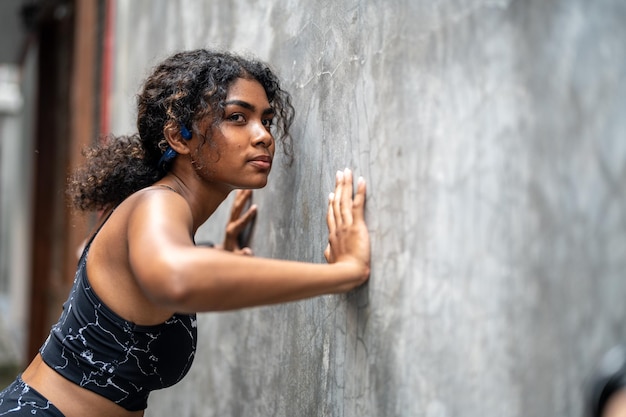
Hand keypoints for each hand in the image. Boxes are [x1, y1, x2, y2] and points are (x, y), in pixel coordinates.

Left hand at [221, 189, 256, 254]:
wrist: (224, 255)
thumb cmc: (232, 256)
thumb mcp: (236, 257)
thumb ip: (242, 255)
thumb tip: (249, 252)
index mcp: (232, 233)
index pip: (241, 222)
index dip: (248, 215)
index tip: (255, 207)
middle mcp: (230, 225)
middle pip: (236, 210)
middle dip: (243, 200)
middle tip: (249, 190)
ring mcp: (230, 222)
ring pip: (235, 207)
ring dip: (241, 196)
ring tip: (247, 187)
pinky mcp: (231, 220)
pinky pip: (235, 207)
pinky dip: (238, 199)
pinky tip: (241, 191)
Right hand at [324, 168, 369, 283]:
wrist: (346, 274)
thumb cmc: (341, 271)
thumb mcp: (331, 261)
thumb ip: (329, 253)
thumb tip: (328, 250)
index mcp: (333, 235)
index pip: (331, 215)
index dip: (331, 203)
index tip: (331, 194)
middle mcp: (338, 227)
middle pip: (337, 202)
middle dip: (338, 187)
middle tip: (339, 174)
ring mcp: (346, 225)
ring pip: (344, 200)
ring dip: (346, 184)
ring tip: (347, 171)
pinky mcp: (356, 226)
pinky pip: (358, 205)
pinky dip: (360, 192)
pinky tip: (362, 180)